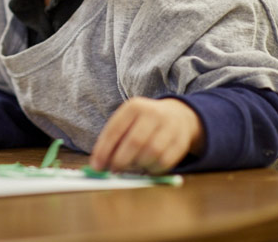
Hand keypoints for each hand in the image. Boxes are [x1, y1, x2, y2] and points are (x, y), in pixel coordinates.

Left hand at [89, 97, 204, 173]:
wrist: (178, 116)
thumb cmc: (143, 123)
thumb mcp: (127, 122)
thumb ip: (112, 140)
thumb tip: (98, 165)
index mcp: (134, 107)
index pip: (115, 129)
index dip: (104, 150)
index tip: (96, 166)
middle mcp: (153, 113)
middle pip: (135, 142)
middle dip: (121, 160)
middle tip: (114, 170)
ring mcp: (170, 127)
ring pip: (151, 153)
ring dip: (138, 165)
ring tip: (131, 166)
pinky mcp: (181, 142)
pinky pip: (165, 161)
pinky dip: (152, 169)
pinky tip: (146, 166)